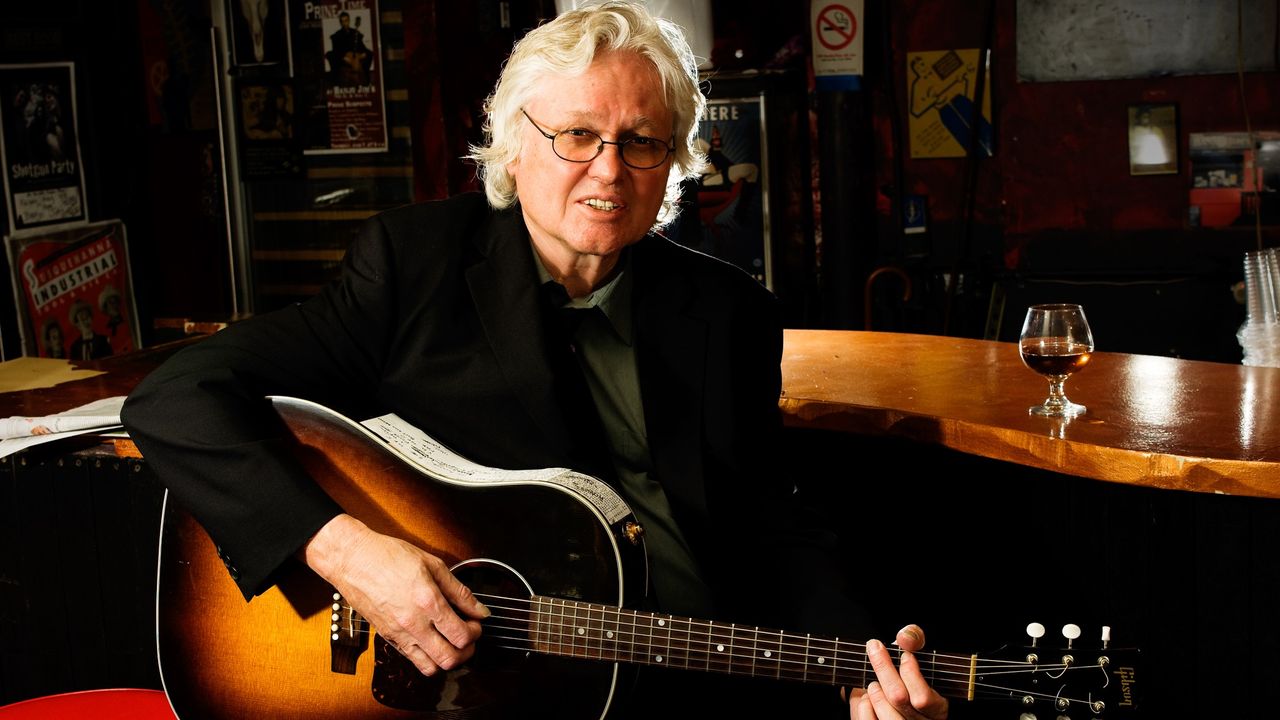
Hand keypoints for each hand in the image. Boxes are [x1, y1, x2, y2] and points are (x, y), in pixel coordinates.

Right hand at [303, 513, 489, 675]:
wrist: (352, 560)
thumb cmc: (388, 556)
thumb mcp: (432, 564)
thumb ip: (459, 591)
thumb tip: (479, 609)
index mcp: (427, 601)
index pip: (462, 634)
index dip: (476, 631)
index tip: (477, 622)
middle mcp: (413, 623)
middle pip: (450, 658)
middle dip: (467, 650)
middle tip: (469, 634)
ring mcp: (399, 634)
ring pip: (431, 667)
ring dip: (449, 659)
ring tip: (452, 641)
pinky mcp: (388, 638)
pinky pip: (413, 661)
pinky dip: (428, 658)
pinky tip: (433, 641)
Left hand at [847, 625, 948, 719]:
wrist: (900, 699)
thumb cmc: (913, 677)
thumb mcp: (920, 657)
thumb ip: (915, 641)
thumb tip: (904, 637)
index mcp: (937, 709)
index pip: (922, 698)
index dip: (911, 673)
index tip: (905, 655)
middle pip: (898, 698)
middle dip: (884, 669)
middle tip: (875, 648)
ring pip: (883, 711)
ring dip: (875, 689)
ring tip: (875, 681)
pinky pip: (868, 719)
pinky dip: (864, 704)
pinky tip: (868, 697)